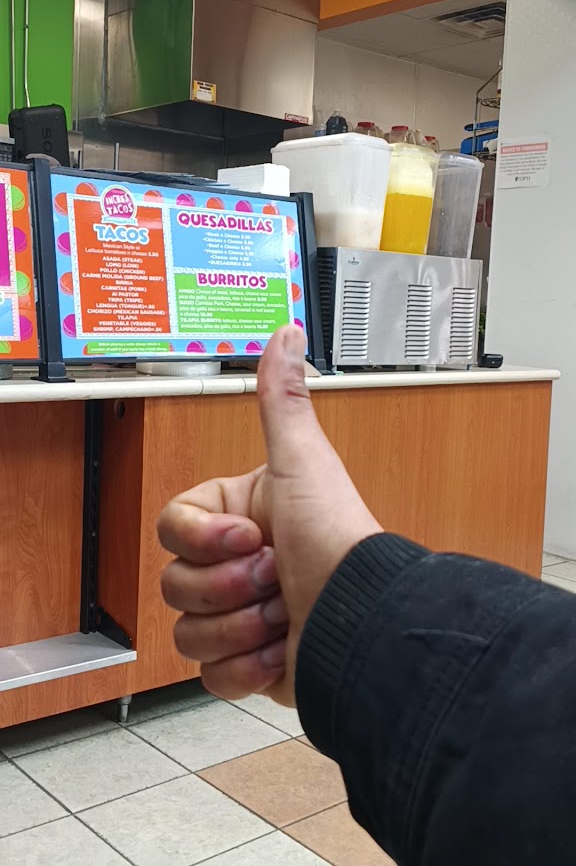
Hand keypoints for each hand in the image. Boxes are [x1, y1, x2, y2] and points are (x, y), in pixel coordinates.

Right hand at [158, 326, 379, 705]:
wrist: (365, 624)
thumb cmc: (336, 544)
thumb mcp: (302, 464)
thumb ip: (282, 401)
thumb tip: (286, 335)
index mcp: (239, 516)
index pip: (173, 527)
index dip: (204, 539)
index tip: (250, 536)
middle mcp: (237, 563)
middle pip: (174, 582)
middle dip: (227, 586)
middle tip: (273, 576)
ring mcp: (240, 614)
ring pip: (186, 629)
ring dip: (239, 626)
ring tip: (282, 614)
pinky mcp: (246, 662)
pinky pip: (208, 674)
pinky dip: (243, 668)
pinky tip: (278, 650)